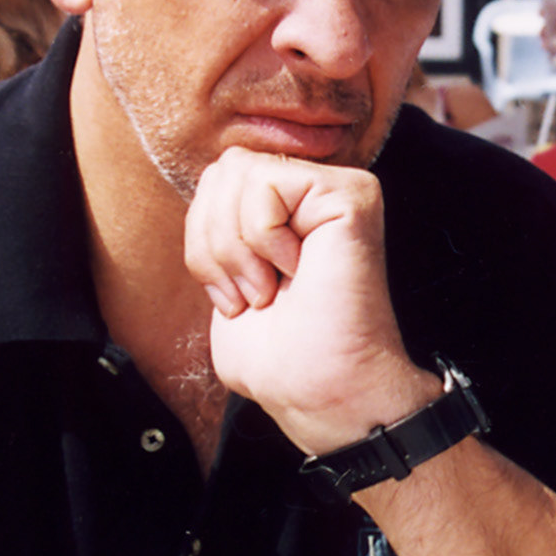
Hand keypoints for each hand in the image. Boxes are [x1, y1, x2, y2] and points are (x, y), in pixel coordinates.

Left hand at [185, 147, 438, 453]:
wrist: (317, 387)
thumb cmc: (278, 353)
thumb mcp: (225, 278)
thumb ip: (218, 224)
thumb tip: (209, 182)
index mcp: (287, 211)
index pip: (215, 181)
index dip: (203, 240)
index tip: (236, 298)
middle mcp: (315, 192)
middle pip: (223, 168)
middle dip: (213, 240)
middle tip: (252, 293)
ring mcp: (337, 188)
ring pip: (238, 170)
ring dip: (236, 244)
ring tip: (270, 286)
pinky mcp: (352, 193)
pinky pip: (267, 182)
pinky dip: (262, 236)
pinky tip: (295, 270)